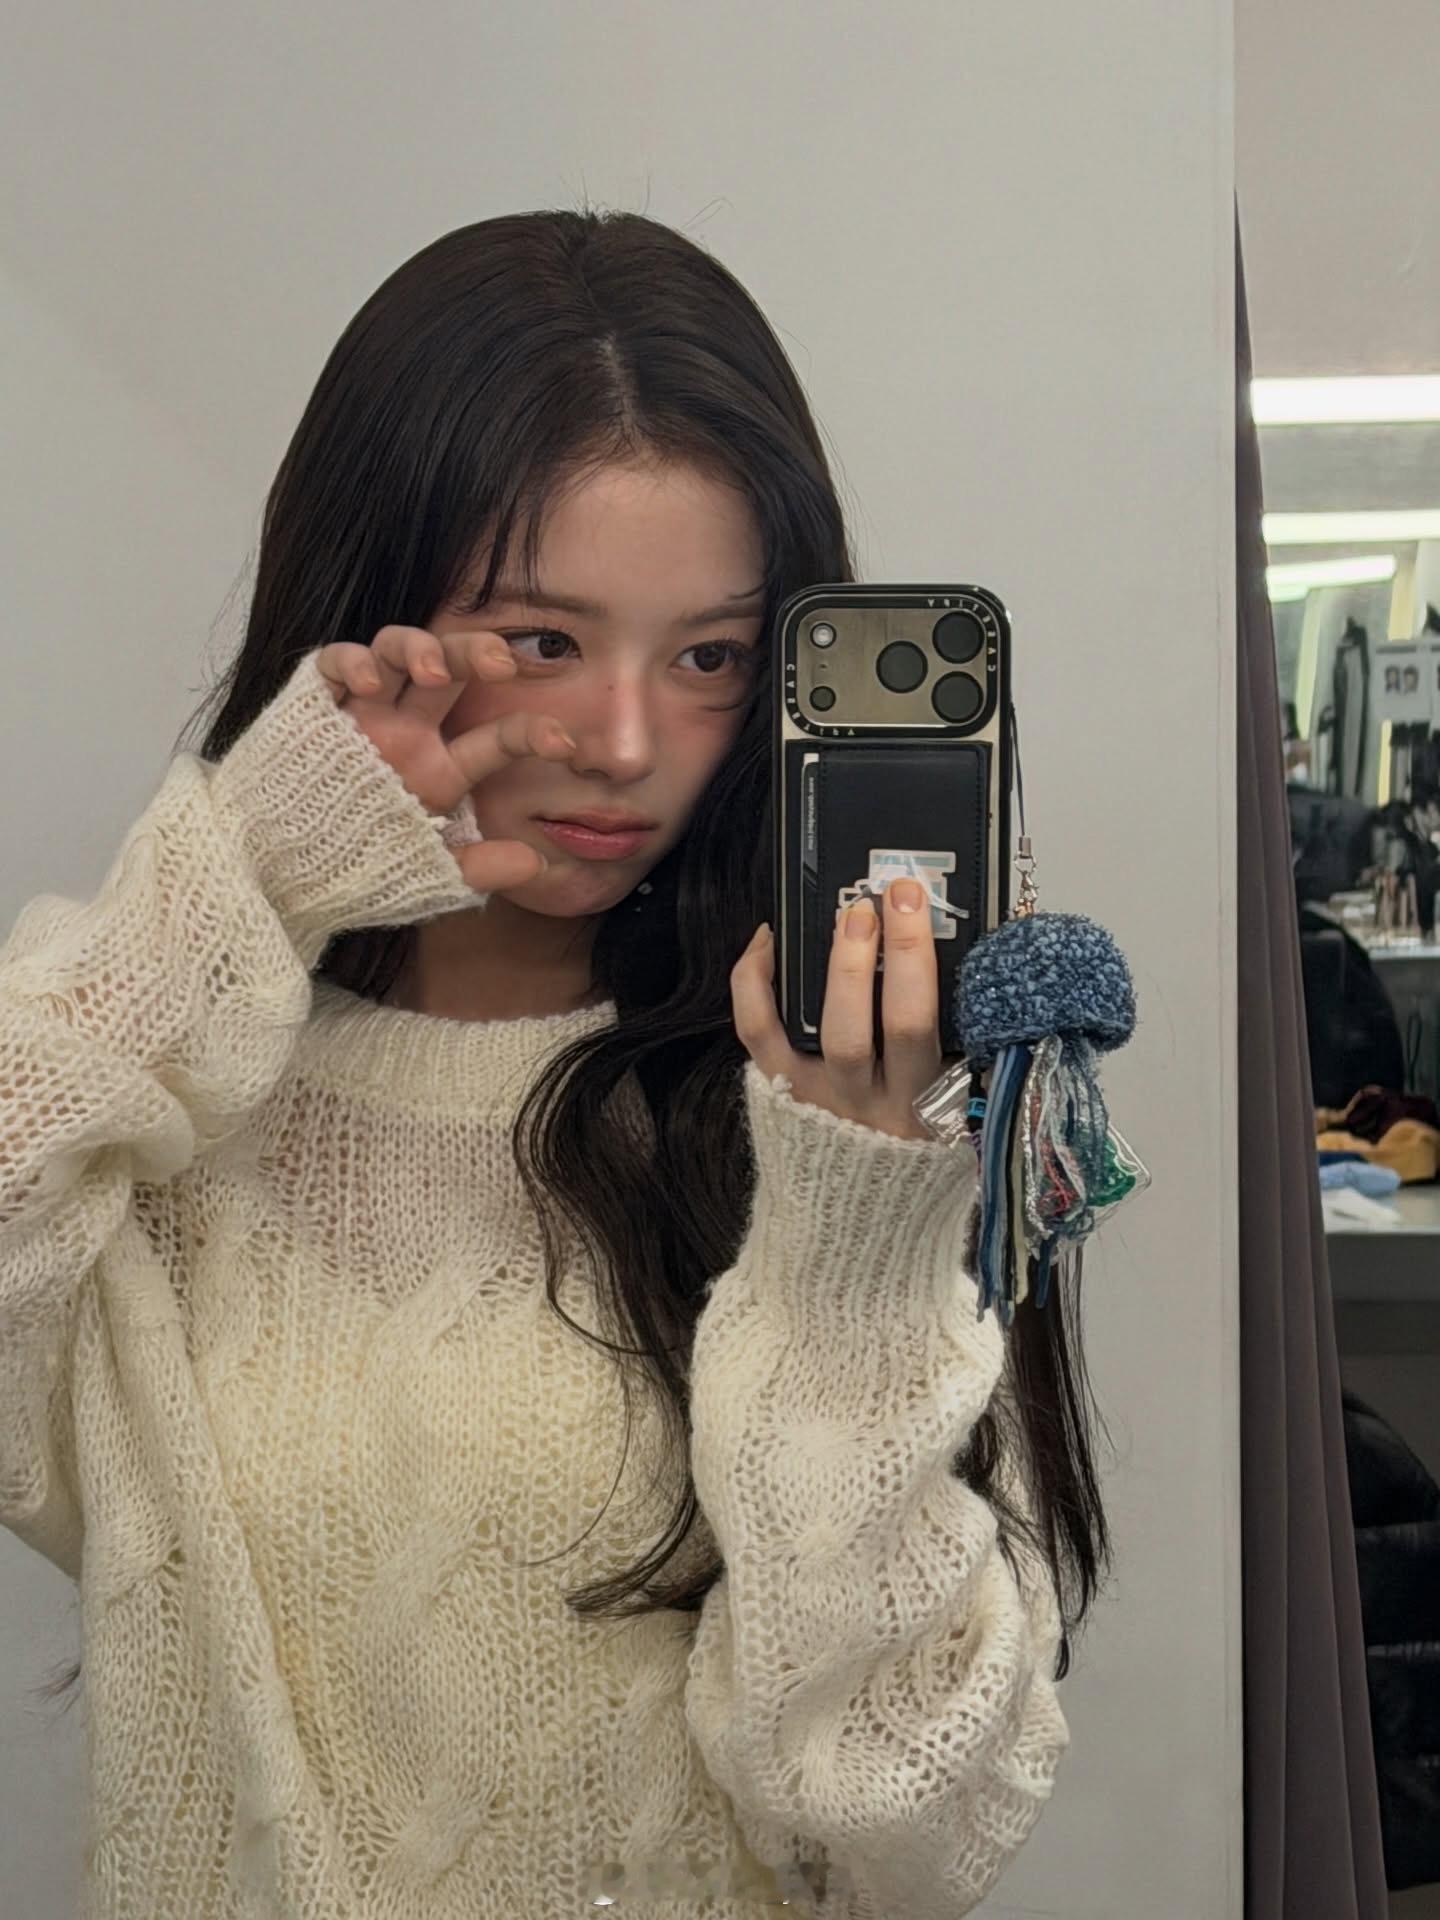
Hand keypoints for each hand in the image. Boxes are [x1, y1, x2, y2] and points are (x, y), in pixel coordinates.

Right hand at [315, 625, 577, 898]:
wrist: (273, 874)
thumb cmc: (351, 871)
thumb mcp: (423, 873)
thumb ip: (476, 868)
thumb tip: (536, 862)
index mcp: (439, 767)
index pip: (495, 737)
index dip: (530, 733)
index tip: (564, 745)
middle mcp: (406, 730)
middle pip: (450, 669)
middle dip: (477, 652)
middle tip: (504, 661)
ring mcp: (361, 712)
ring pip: (396, 650)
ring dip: (418, 647)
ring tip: (431, 671)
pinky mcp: (315, 704)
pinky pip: (334, 662)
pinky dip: (352, 661)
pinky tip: (368, 683)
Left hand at [730, 881, 959, 1140]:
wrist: (849, 1221)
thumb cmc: (907, 1155)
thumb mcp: (951, 1118)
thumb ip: (964, 1059)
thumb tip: (975, 963)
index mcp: (937, 1105)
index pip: (952, 1036)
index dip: (945, 975)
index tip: (947, 920)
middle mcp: (884, 1104)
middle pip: (903, 1022)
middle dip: (903, 953)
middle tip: (899, 894)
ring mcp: (827, 1097)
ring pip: (837, 1028)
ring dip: (844, 963)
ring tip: (852, 912)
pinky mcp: (780, 1090)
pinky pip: (760, 1031)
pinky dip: (756, 980)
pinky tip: (768, 939)